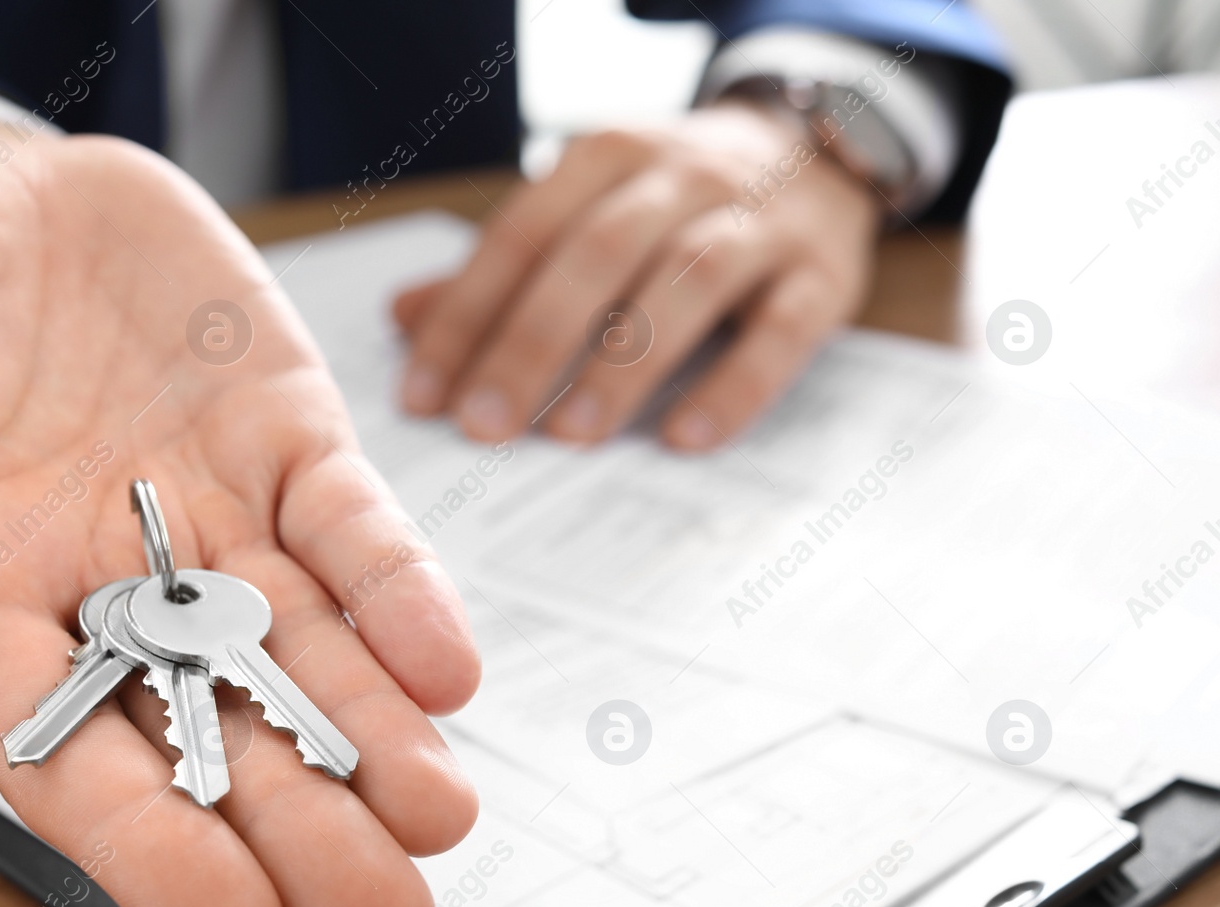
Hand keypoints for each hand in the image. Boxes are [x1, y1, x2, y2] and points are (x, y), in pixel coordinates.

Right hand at [0, 120, 479, 906]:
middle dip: (302, 825)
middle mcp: (113, 582)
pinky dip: (398, 591)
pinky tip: (446, 664)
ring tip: (439, 813)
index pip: (67, 753)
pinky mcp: (281, 433)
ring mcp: (211, 513)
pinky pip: (350, 526)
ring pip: (306, 650)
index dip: (149, 841)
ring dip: (377, 737)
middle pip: (215, 730)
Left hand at [395, 101, 879, 448]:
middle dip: (531, 343)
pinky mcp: (823, 275)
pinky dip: (734, 386)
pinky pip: (780, 332)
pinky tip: (686, 438)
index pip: (521, 235)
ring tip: (571, 434)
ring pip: (685, 282)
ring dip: (623, 362)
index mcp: (607, 156)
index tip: (423, 396)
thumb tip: (402, 319)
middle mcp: (682, 176)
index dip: (467, 316)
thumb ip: (503, 267)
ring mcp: (760, 221)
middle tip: (484, 425)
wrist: (819, 148)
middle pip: (596, 255)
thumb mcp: (590, 208)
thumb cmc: (677, 198)